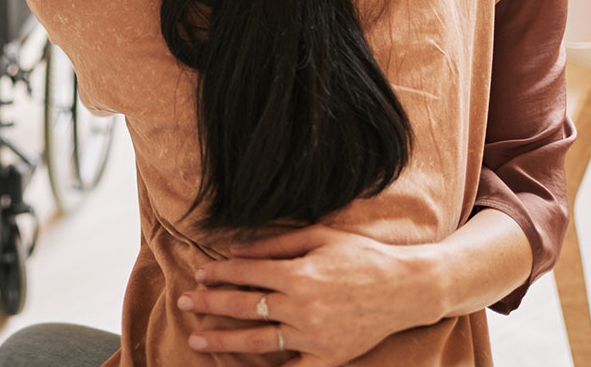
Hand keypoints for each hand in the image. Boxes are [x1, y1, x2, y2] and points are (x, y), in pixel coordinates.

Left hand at [179, 226, 440, 366]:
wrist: (408, 288)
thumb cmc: (363, 255)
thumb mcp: (318, 236)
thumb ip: (273, 245)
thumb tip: (234, 248)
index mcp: (298, 273)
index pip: (246, 273)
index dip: (219, 273)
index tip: (199, 274)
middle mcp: (302, 306)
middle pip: (244, 307)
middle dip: (209, 304)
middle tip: (183, 303)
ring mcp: (314, 336)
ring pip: (258, 340)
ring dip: (223, 339)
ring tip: (195, 338)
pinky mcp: (329, 357)